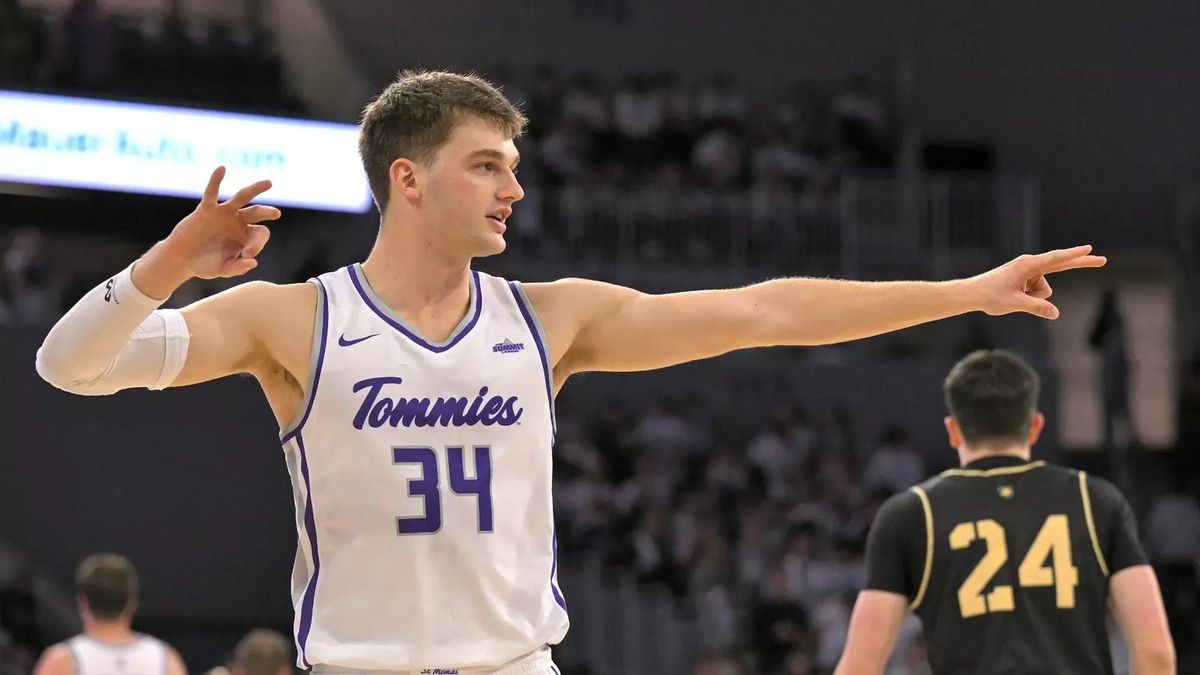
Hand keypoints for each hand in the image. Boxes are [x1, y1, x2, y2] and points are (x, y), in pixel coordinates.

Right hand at [160, 166, 280, 279]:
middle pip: (257, 212)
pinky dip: (215, 180)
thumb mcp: (223, 270)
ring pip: (241, 197)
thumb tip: (252, 262)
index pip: (260, 234)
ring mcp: (223, 214)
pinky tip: (222, 168)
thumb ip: (237, 267)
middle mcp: (238, 222)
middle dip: (267, 212)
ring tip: (269, 183)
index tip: (246, 254)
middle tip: (276, 213)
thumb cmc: (205, 265)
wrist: (181, 259)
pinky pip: (211, 193)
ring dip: (254, 189)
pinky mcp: (206, 210)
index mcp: (245, 236)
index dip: (257, 244)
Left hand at [969, 245, 1106, 318]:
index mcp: (1028, 265)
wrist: (972, 294)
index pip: (1056, 259)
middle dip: (1080, 263)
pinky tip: (1013, 297)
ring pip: (1044, 291)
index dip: (1074, 255)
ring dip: (1033, 299)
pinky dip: (1029, 299)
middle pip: (1061, 264)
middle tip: (1103, 260)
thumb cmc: (990, 296)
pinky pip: (1037, 293)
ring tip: (1012, 297)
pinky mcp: (1025, 279)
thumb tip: (1056, 313)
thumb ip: (1036, 308)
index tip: (1089, 249)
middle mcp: (1029, 265)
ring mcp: (1028, 272)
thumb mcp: (1014, 304)